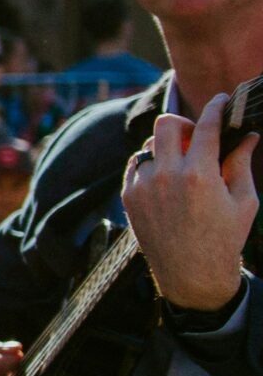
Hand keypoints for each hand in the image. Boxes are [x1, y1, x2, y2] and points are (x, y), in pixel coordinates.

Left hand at [124, 94, 258, 314]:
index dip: (215, 107)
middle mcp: (166, 176)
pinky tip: (167, 180)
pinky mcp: (129, 197)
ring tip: (184, 166)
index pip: (205, 126)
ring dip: (167, 148)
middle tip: (197, 137)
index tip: (221, 100)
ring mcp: (143, 186)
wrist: (192, 276)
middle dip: (184, 124)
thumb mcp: (244, 201)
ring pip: (149, 146)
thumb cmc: (225, 239)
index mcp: (199, 175)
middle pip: (166, 124)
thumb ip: (241, 163)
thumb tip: (247, 135)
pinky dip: (151, 165)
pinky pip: (136, 166)